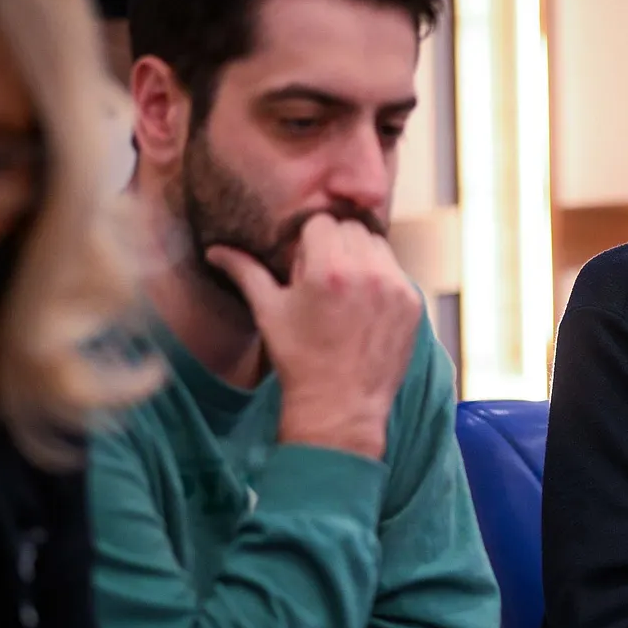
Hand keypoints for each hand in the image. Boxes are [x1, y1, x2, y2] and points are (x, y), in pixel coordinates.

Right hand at [206, 214, 420, 459]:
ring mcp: (395, 288)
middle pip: (352, 228)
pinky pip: (396, 271)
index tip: (305, 264)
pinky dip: (381, 279)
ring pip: (378, 245)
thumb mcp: (269, 312)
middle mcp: (367, 273)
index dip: (309, 240)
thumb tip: (214, 249)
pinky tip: (365, 307)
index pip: (321, 222)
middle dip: (336, 244)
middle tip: (324, 277)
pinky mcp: (412, 303)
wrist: (341, 406)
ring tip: (346, 291)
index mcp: (329, 270)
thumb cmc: (299, 359)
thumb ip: (245, 271)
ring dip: (361, 257)